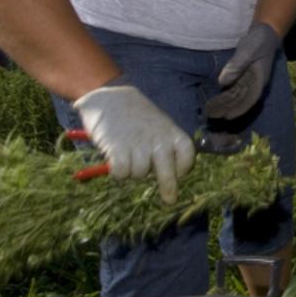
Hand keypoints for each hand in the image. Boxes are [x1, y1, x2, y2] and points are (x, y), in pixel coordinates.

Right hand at [72, 84, 194, 203]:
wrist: (109, 96)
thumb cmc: (136, 114)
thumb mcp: (157, 123)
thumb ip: (163, 144)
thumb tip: (168, 174)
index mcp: (171, 132)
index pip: (187, 155)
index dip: (184, 168)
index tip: (180, 175)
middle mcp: (158, 140)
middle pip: (168, 173)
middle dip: (168, 188)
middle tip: (170, 200)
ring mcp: (138, 145)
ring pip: (140, 175)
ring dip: (133, 172)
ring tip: (127, 157)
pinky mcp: (118, 150)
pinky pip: (122, 173)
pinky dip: (118, 172)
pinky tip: (114, 162)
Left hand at [206, 22, 280, 119]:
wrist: (264, 33)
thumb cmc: (258, 41)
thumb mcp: (248, 51)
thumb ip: (235, 66)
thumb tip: (222, 83)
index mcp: (260, 79)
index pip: (250, 99)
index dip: (239, 109)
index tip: (227, 116)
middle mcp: (255, 83)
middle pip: (241, 100)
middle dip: (228, 108)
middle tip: (212, 115)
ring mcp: (249, 80)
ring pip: (236, 96)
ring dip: (225, 103)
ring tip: (210, 110)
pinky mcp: (243, 76)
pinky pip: (234, 89)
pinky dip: (225, 95)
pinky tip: (215, 100)